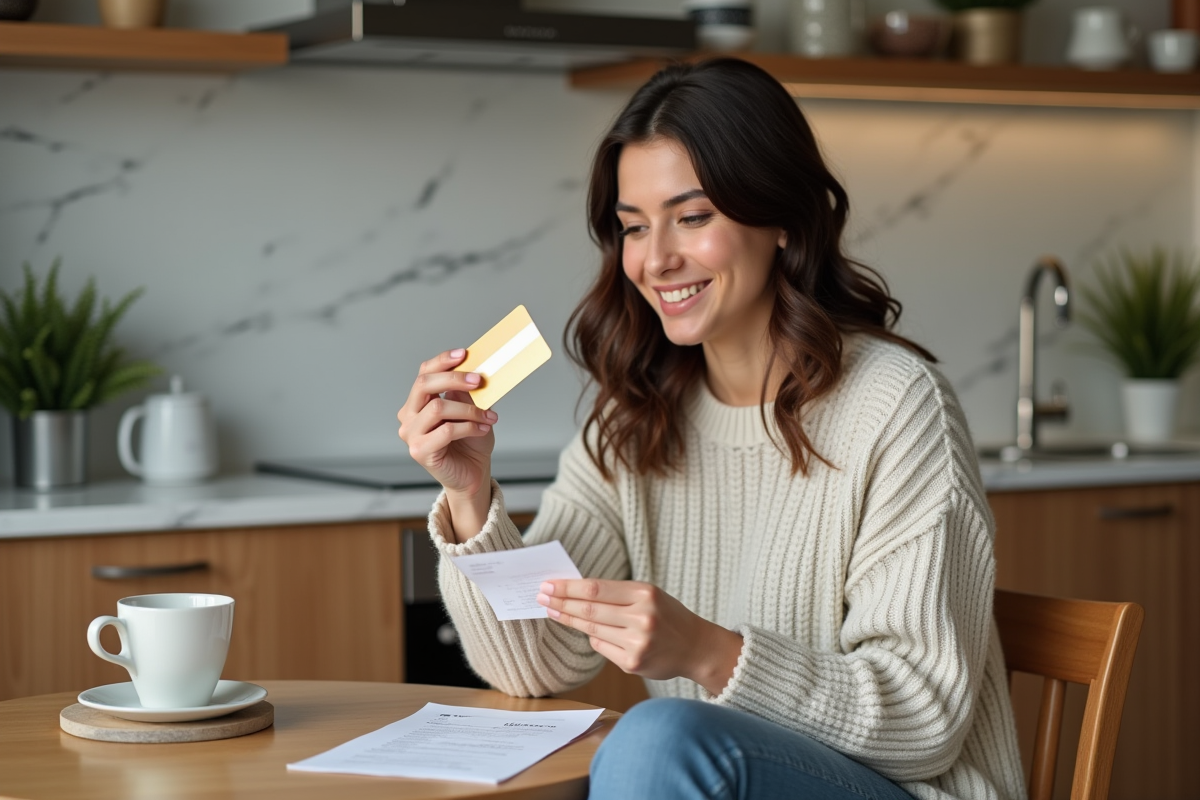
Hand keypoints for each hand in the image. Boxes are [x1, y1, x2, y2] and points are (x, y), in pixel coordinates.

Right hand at [397, 349, 497, 537]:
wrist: (472, 474)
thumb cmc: (470, 442)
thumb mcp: (471, 410)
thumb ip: (467, 392)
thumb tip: (475, 370)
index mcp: (417, 402)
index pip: (424, 373)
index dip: (442, 361)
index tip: (465, 354)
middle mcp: (408, 416)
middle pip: (424, 385)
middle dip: (453, 378)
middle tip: (479, 380)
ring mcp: (411, 434)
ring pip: (438, 408)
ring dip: (468, 409)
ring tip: (489, 415)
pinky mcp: (420, 451)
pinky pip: (446, 431)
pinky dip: (469, 427)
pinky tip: (483, 428)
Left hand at [536, 579, 742, 696]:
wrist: (696, 647)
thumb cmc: (667, 616)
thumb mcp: (649, 595)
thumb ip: (617, 594)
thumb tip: (575, 591)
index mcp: (645, 594)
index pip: (596, 589)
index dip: (568, 588)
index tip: (549, 585)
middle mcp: (641, 618)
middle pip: (589, 610)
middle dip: (561, 602)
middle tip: (541, 596)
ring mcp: (637, 643)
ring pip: (592, 630)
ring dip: (569, 620)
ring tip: (552, 611)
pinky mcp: (632, 663)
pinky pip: (602, 648)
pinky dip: (594, 639)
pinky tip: (590, 633)